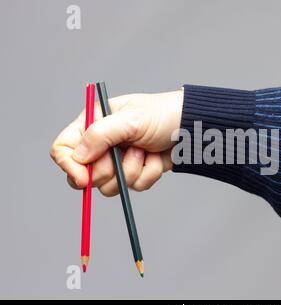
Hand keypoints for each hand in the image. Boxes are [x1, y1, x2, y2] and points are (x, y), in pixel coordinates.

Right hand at [49, 89, 182, 195]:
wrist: (191, 128)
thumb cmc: (162, 115)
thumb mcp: (131, 120)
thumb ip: (101, 135)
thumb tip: (78, 156)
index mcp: (93, 123)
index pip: (63, 148)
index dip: (68, 165)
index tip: (83, 179)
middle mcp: (101, 144)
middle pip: (84, 175)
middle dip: (109, 169)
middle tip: (127, 153)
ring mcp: (117, 160)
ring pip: (109, 186)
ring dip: (132, 170)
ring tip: (145, 150)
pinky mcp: (134, 173)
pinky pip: (133, 187)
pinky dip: (147, 174)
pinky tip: (155, 158)